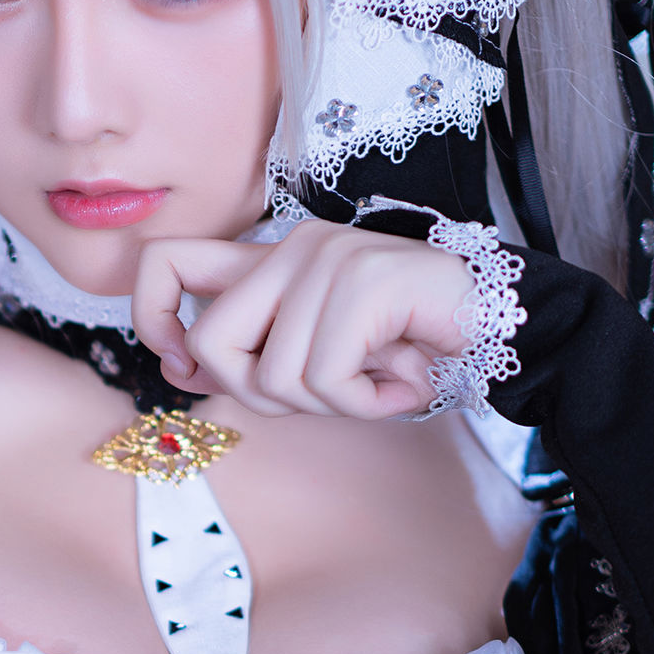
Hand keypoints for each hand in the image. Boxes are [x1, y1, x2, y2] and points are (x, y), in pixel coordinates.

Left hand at [133, 218, 473, 419]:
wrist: (499, 325)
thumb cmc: (404, 346)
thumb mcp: (315, 360)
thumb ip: (250, 361)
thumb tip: (181, 370)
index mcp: (270, 261)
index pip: (166, 263)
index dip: (153, 320)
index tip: (183, 364)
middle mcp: (291, 248)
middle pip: (211, 340)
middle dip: (260, 394)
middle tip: (320, 393)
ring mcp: (328, 259)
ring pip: (274, 375)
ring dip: (329, 404)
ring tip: (375, 384)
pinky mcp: (364, 281)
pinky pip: (326, 378)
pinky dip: (365, 404)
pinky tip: (400, 386)